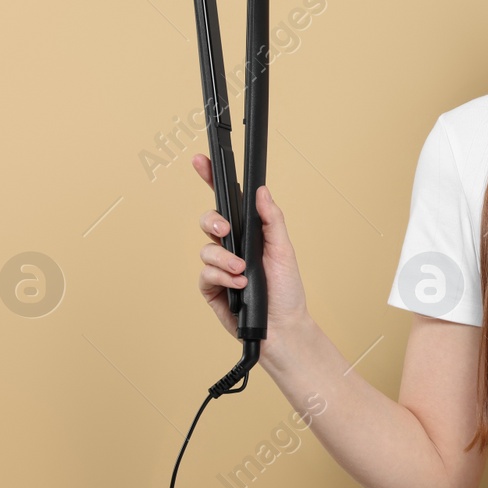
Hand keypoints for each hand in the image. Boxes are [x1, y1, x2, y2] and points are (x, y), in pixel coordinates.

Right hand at [192, 154, 308, 345]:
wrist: (282, 327)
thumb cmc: (286, 290)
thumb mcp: (284, 250)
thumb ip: (272, 220)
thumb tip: (262, 191)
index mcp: (249, 232)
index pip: (227, 202)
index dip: (211, 179)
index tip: (200, 160)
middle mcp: (231, 246)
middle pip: (208, 220)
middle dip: (212, 220)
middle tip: (225, 228)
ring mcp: (219, 267)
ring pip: (206, 249)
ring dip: (224, 259)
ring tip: (243, 271)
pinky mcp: (211, 288)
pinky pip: (205, 274)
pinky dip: (222, 277)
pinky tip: (238, 285)